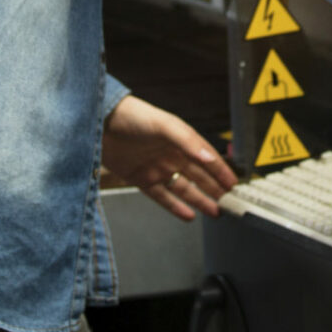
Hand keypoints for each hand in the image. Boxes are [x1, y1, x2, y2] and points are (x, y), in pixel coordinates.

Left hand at [102, 94, 236, 221]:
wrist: (97, 123)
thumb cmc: (130, 115)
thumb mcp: (163, 125)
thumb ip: (187, 141)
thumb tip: (209, 158)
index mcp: (179, 139)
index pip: (206, 158)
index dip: (221, 171)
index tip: (234, 184)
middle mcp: (170, 154)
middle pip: (199, 176)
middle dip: (215, 189)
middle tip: (230, 203)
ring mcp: (156, 167)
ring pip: (184, 188)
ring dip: (200, 200)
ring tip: (215, 212)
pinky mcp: (140, 179)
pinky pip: (162, 196)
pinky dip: (175, 206)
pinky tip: (188, 215)